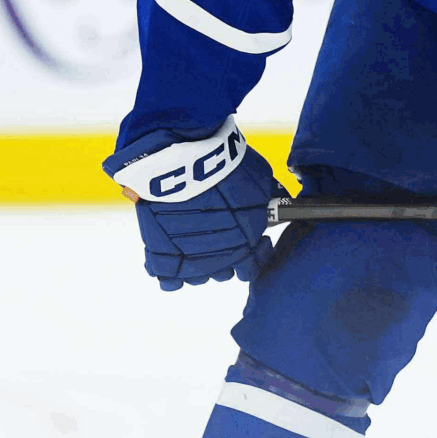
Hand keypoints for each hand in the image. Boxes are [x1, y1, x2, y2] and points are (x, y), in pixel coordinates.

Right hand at [102, 118, 283, 290]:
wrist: (182, 157)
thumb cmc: (226, 166)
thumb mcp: (260, 179)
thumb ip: (268, 197)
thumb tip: (277, 198)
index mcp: (247, 243)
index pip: (252, 268)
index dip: (254, 256)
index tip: (253, 242)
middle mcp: (220, 257)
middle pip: (224, 273)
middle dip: (226, 259)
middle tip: (222, 236)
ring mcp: (189, 257)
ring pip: (198, 277)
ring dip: (200, 264)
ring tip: (196, 242)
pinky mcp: (160, 251)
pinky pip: (168, 280)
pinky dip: (172, 275)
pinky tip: (174, 263)